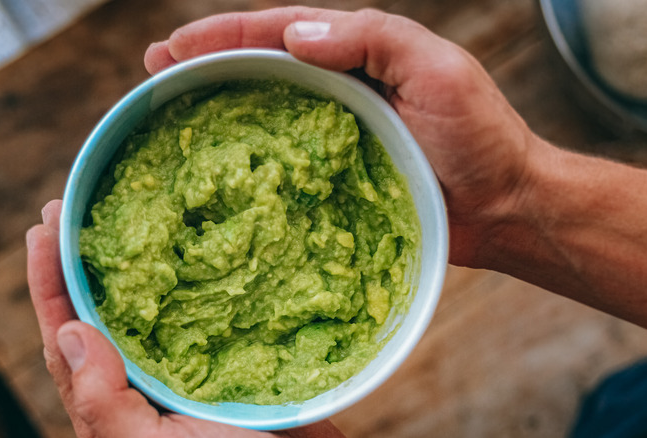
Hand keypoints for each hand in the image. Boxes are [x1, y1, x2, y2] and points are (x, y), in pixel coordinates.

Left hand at [26, 200, 344, 437]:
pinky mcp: (228, 358)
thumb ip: (105, 403)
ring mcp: (185, 366)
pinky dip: (191, 278)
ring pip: (146, 309)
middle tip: (66, 209)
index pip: (68, 335)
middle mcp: (144, 379)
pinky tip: (191, 250)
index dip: (49, 281)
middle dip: (79, 261)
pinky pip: (203, 310)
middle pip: (99, 312)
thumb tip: (73, 333)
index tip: (42, 229)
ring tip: (112, 218)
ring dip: (127, 264)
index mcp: (115, 401)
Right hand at [144, 6, 544, 267]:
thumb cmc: (479, 137)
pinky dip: (245, 166)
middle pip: (259, 71)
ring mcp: (332, 140)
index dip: (223, 36)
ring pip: (262, 118)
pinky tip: (216, 175)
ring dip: (215, 111)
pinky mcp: (333, 182)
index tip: (173, 46)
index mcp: (356, 56)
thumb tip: (294, 36)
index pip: (278, 33)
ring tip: (166, 113)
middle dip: (204, 66)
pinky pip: (281, 169)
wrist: (504, 207)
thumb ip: (372, 40)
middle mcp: (337, 92)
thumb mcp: (437, 70)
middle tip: (152, 72)